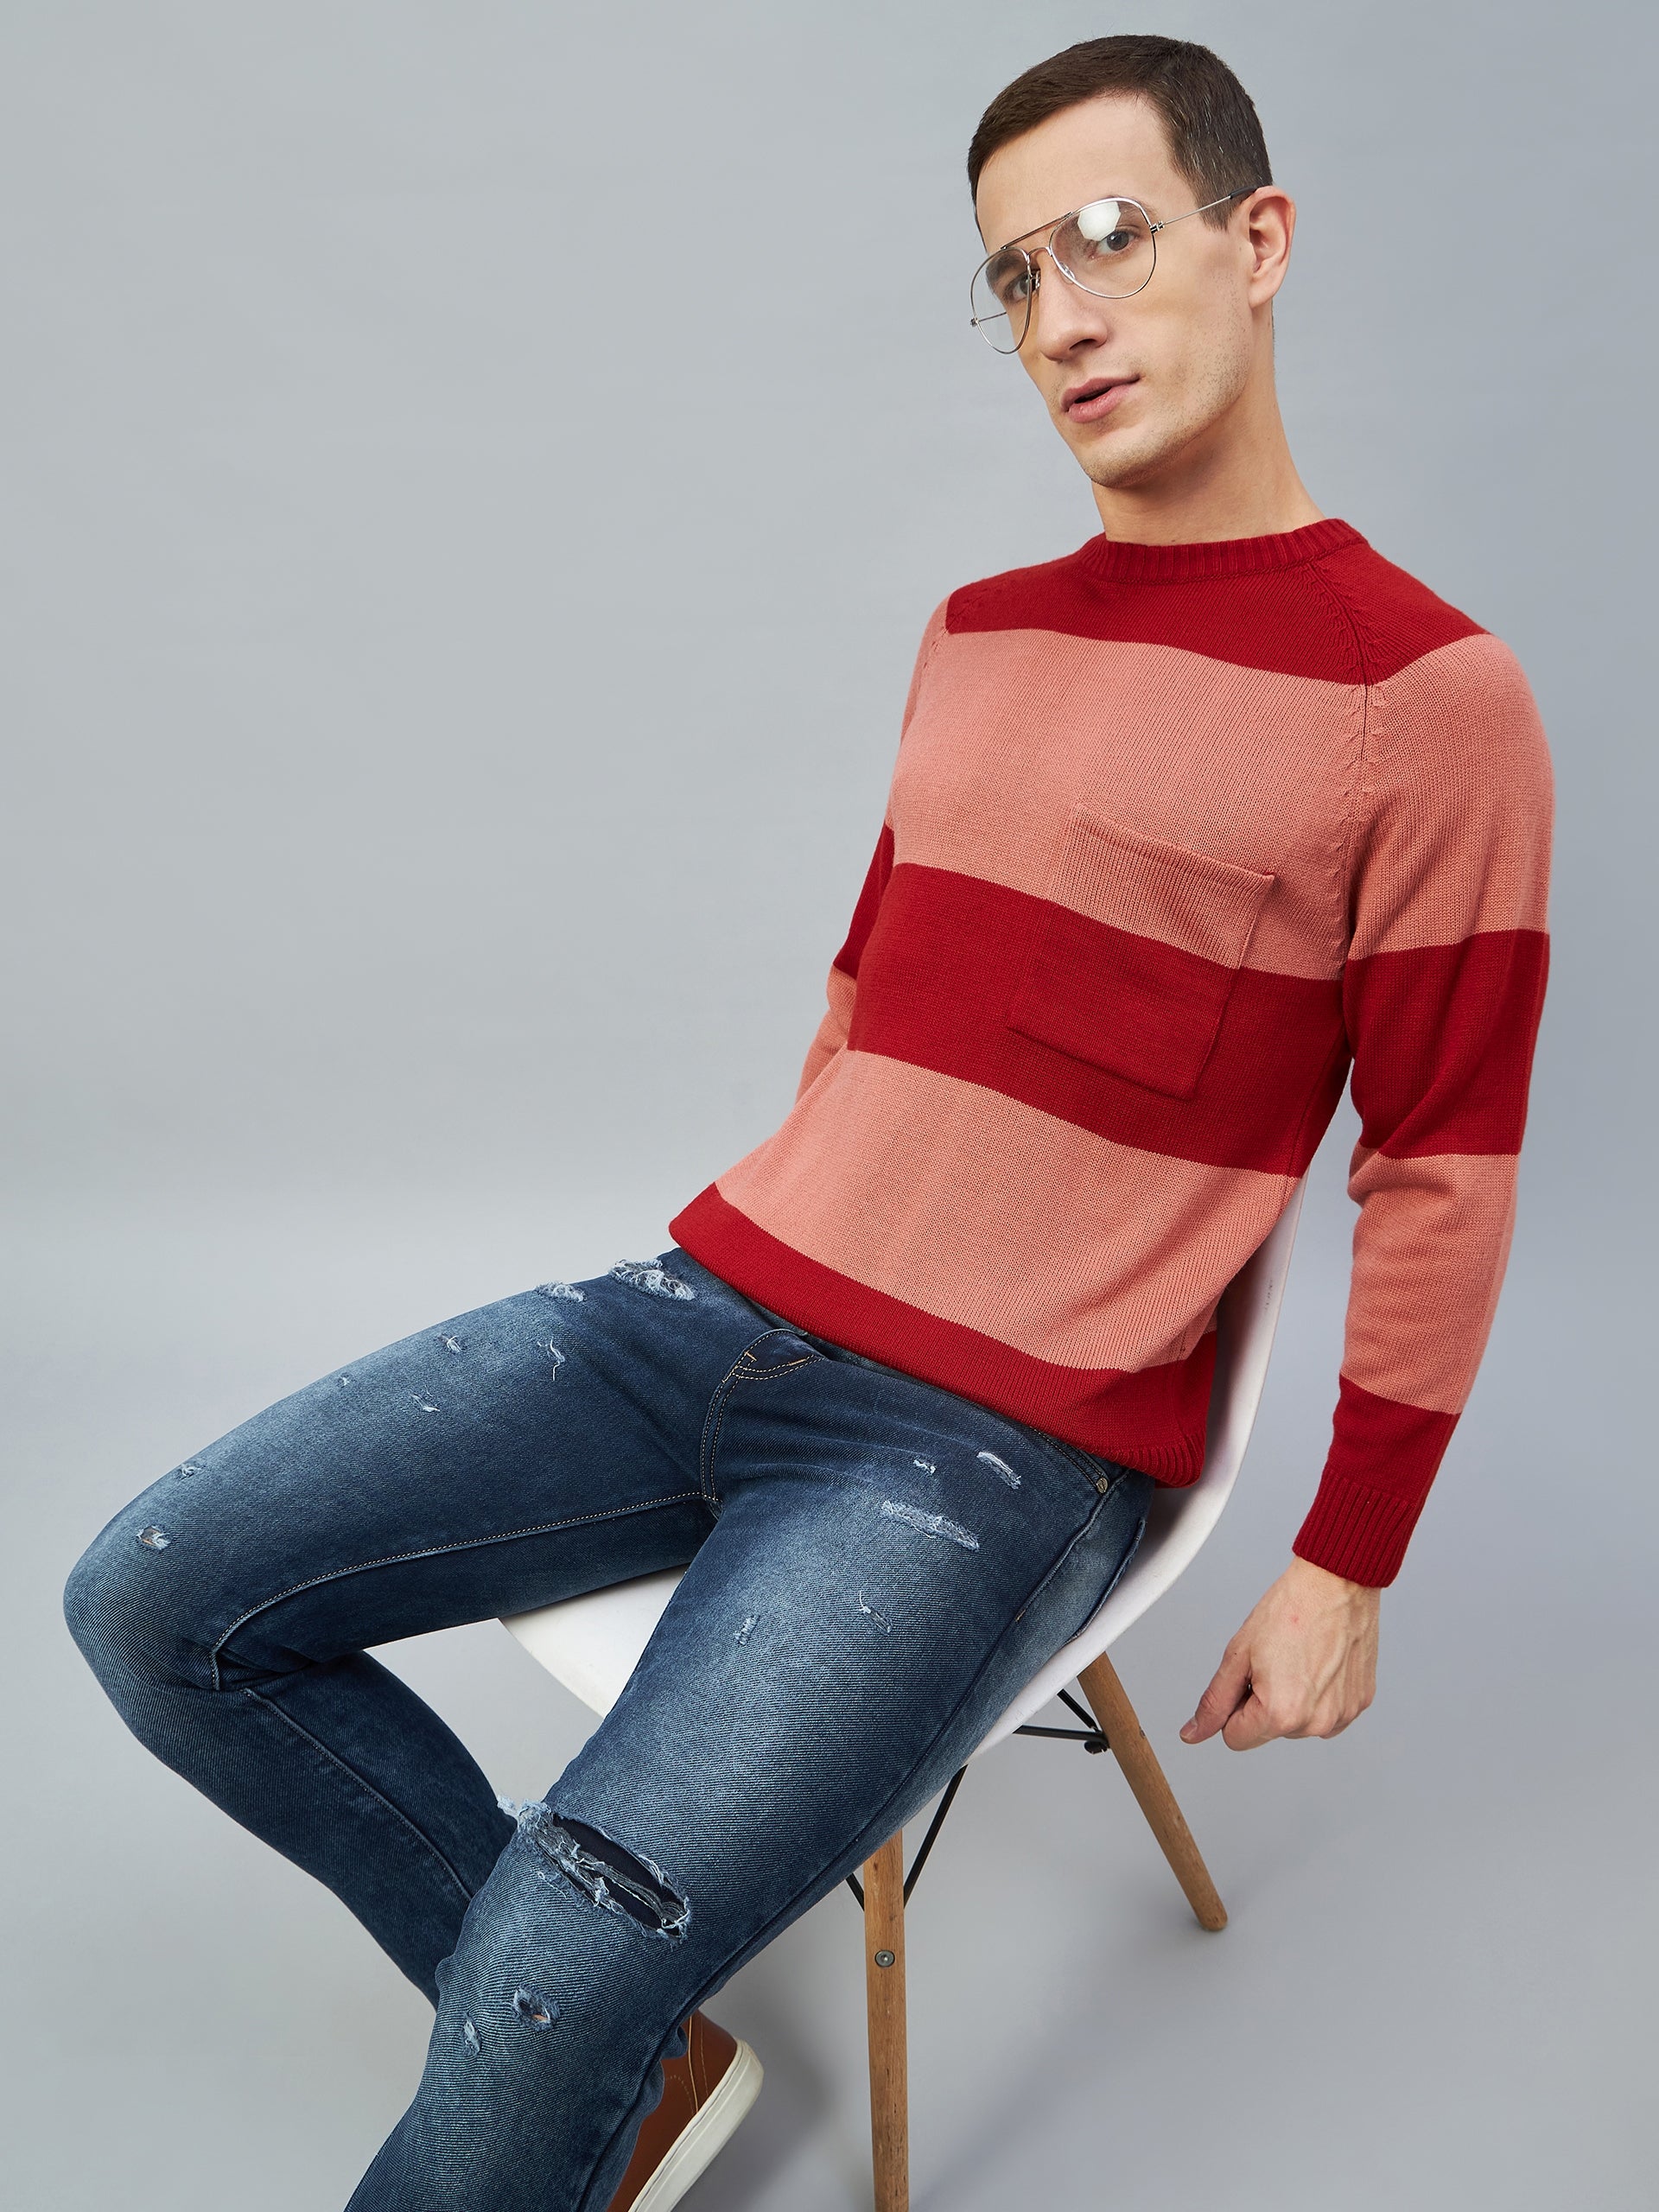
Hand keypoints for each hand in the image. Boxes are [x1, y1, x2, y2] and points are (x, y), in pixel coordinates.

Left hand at [1180, 1557, 1379, 1750]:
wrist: (1336, 1584)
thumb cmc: (1290, 1610)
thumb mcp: (1238, 1655)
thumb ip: (1215, 1701)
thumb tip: (1194, 1733)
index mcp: (1280, 1714)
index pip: (1235, 1738)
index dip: (1233, 1708)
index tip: (1247, 1678)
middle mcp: (1314, 1724)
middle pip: (1267, 1732)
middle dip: (1262, 1704)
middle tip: (1274, 1662)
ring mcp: (1341, 1716)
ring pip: (1297, 1725)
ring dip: (1292, 1701)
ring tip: (1298, 1660)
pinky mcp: (1359, 1704)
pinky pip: (1325, 1714)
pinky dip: (1318, 1696)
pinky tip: (1319, 1664)